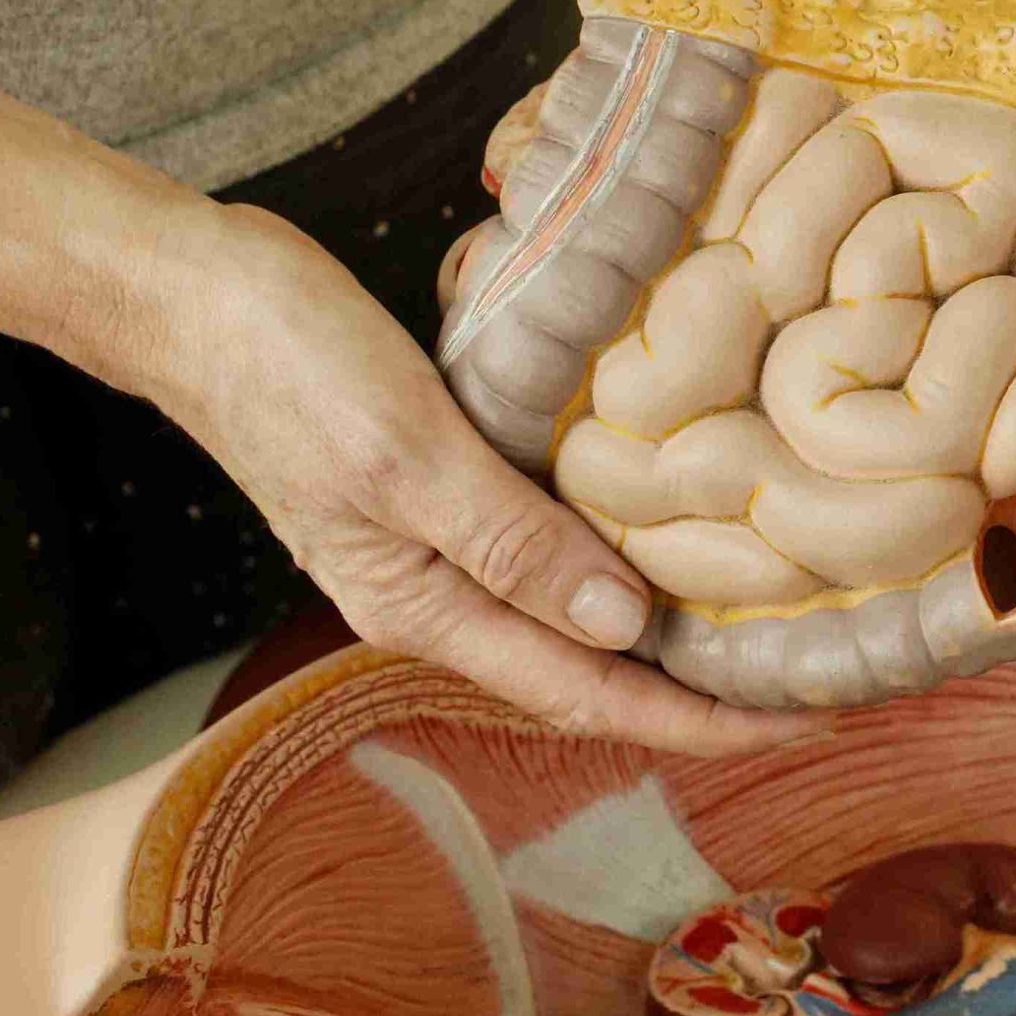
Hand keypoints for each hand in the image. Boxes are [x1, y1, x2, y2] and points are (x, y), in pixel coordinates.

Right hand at [146, 204, 824, 755]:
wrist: (194, 293)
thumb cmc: (286, 365)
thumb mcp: (407, 455)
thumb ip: (510, 545)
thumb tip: (625, 627)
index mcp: (425, 609)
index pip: (591, 694)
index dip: (703, 721)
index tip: (808, 717)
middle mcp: (439, 595)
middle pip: (594, 670)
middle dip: (705, 689)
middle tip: (821, 673)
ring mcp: (439, 542)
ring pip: (579, 609)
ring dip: (672, 623)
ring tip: (776, 614)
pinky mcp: (447, 483)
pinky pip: (554, 542)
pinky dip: (624, 547)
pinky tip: (682, 521)